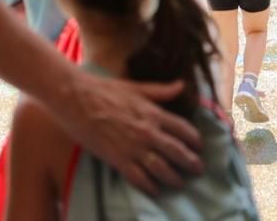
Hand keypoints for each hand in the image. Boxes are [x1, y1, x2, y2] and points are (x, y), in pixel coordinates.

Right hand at [60, 71, 202, 193]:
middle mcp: (147, 132)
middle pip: (177, 152)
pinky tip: (155, 190)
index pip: (183, 129)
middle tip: (198, 169)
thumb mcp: (137, 87)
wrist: (77, 99)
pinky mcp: (118, 160)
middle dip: (191, 163)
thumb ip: (161, 90)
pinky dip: (150, 186)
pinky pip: (139, 178)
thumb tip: (182, 85)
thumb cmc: (105, 90)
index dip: (194, 139)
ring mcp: (133, 148)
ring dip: (174, 178)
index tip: (199, 146)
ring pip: (161, 169)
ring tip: (180, 183)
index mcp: (153, 113)